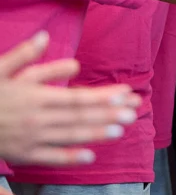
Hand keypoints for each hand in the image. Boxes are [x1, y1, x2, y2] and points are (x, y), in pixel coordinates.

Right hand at [0, 31, 141, 166]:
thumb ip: (23, 56)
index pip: (76, 96)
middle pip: (78, 116)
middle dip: (108, 113)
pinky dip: (69, 158)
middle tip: (134, 111)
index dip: (102, 95)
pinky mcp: (22, 155)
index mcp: (33, 96)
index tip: (124, 92)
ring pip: (69, 136)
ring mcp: (30, 138)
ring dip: (96, 133)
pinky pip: (49, 158)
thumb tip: (44, 36)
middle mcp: (36, 118)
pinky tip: (90, 157)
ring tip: (121, 130)